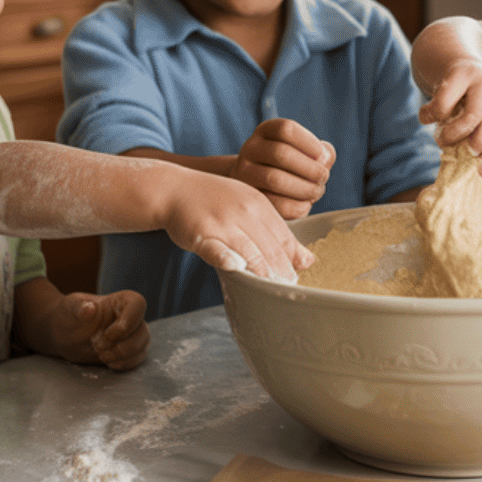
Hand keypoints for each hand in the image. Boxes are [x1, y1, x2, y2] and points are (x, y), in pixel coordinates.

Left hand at [47, 289, 148, 369]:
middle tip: (98, 348)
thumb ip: (79, 307)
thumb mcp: (69, 308)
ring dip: (123, 355)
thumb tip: (90, 309)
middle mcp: (130, 317)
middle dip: (122, 345)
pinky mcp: (129, 350)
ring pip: (142, 345)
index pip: (138, 305)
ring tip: (102, 356)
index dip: (128, 322)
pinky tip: (109, 363)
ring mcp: (131, 334)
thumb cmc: (69, 315)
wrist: (65, 335)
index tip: (108, 334)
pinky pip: (137, 358)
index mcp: (120, 301)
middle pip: (142, 330)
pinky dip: (125, 363)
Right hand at [162, 170, 314, 281]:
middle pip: (270, 247)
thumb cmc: (215, 202)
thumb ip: (276, 232)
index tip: (298, 281)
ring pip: (249, 250)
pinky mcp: (200, 233)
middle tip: (288, 292)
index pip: (283, 238)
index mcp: (259, 204)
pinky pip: (215, 248)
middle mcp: (244, 211)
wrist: (173, 188)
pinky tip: (235, 267)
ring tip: (272, 290)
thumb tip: (308, 261)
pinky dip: (225, 257)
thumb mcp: (248, 208)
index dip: (292, 261)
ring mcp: (222, 221)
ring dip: (263, 272)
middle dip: (282, 272)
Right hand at [232, 119, 335, 219]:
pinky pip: (273, 203)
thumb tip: (326, 159)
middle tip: (323, 177)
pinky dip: (296, 206)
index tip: (323, 157)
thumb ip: (321, 152)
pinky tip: (306, 205)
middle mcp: (250, 148)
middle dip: (310, 169)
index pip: (286, 129)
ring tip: (316, 191)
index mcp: (266, 131)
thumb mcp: (304, 152)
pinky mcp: (249, 198)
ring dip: (304, 188)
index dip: (310, 143)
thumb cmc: (290, 166)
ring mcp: (244, 173)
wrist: (259, 184)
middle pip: (280, 154)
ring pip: (273, 179)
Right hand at [418, 58, 481, 175]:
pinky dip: (431, 115)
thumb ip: (476, 145)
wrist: (463, 65)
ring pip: (470, 119)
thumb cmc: (470, 105)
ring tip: (440, 136)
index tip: (477, 172)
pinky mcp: (464, 73)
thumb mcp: (481, 124)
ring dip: (449, 134)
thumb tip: (472, 173)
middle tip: (451, 149)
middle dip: (465, 149)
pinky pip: (444, 103)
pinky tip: (426, 116)